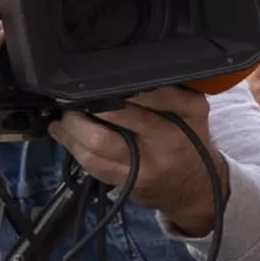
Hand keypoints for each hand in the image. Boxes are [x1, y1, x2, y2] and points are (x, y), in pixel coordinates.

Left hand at [53, 88, 225, 236]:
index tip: (94, 82)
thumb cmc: (187, 139)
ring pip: (96, 143)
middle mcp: (169, 137)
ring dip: (71, 128)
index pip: (147, 90)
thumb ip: (163, 91)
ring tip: (64, 119)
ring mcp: (148, 162)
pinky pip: (92, 163)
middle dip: (85, 106)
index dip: (112, 86)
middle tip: (71, 100)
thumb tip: (114, 73)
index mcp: (188, 111)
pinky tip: (65, 135)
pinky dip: (72, 147)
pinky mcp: (129, 181)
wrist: (194, 187)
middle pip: (115, 115)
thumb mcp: (189, 110)